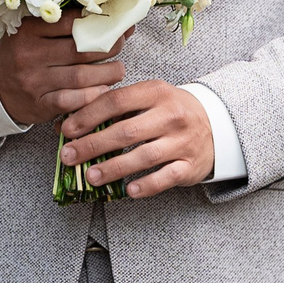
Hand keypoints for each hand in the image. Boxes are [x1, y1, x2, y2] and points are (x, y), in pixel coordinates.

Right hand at [0, 13, 125, 128]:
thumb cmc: (22, 55)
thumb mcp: (32, 33)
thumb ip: (63, 25)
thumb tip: (108, 16)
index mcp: (29, 31)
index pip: (70, 22)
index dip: (98, 21)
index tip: (116, 21)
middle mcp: (30, 55)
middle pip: (80, 50)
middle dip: (109, 47)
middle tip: (120, 44)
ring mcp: (34, 81)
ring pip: (81, 76)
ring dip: (107, 73)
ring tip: (118, 69)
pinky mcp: (40, 104)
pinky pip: (72, 100)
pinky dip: (92, 96)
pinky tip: (104, 90)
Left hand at [59, 80, 215, 198]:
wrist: (216, 124)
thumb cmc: (169, 111)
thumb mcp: (146, 100)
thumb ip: (112, 109)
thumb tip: (67, 125)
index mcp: (156, 92)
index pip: (116, 101)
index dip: (88, 115)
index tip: (66, 129)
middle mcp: (171, 115)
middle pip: (126, 131)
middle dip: (93, 145)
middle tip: (69, 156)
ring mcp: (182, 141)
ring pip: (144, 156)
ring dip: (113, 168)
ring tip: (90, 176)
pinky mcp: (190, 165)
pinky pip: (166, 178)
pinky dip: (146, 185)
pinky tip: (127, 190)